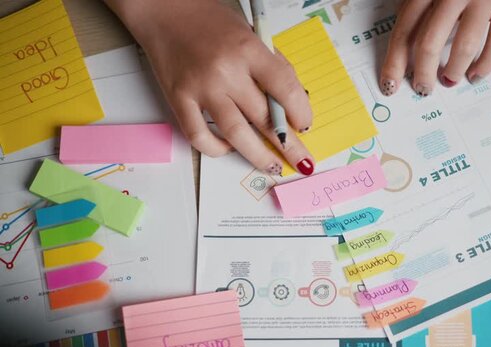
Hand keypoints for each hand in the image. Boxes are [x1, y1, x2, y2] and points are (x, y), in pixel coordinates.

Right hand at [105, 0, 314, 175]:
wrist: (164, 9)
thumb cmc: (210, 20)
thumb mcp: (251, 33)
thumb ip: (271, 65)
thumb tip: (291, 102)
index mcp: (248, 49)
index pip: (284, 88)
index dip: (300, 113)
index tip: (305, 126)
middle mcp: (225, 70)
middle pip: (263, 117)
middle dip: (288, 145)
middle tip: (300, 161)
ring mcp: (200, 87)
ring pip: (235, 133)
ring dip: (257, 155)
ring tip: (271, 165)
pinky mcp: (178, 98)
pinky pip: (198, 135)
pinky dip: (216, 148)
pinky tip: (228, 149)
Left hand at [379, 0, 490, 96]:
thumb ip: (420, 7)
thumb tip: (403, 48)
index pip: (405, 30)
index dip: (395, 61)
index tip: (390, 83)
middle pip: (429, 42)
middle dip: (423, 74)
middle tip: (423, 88)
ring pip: (463, 46)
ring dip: (453, 71)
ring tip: (449, 80)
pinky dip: (486, 65)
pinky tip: (476, 74)